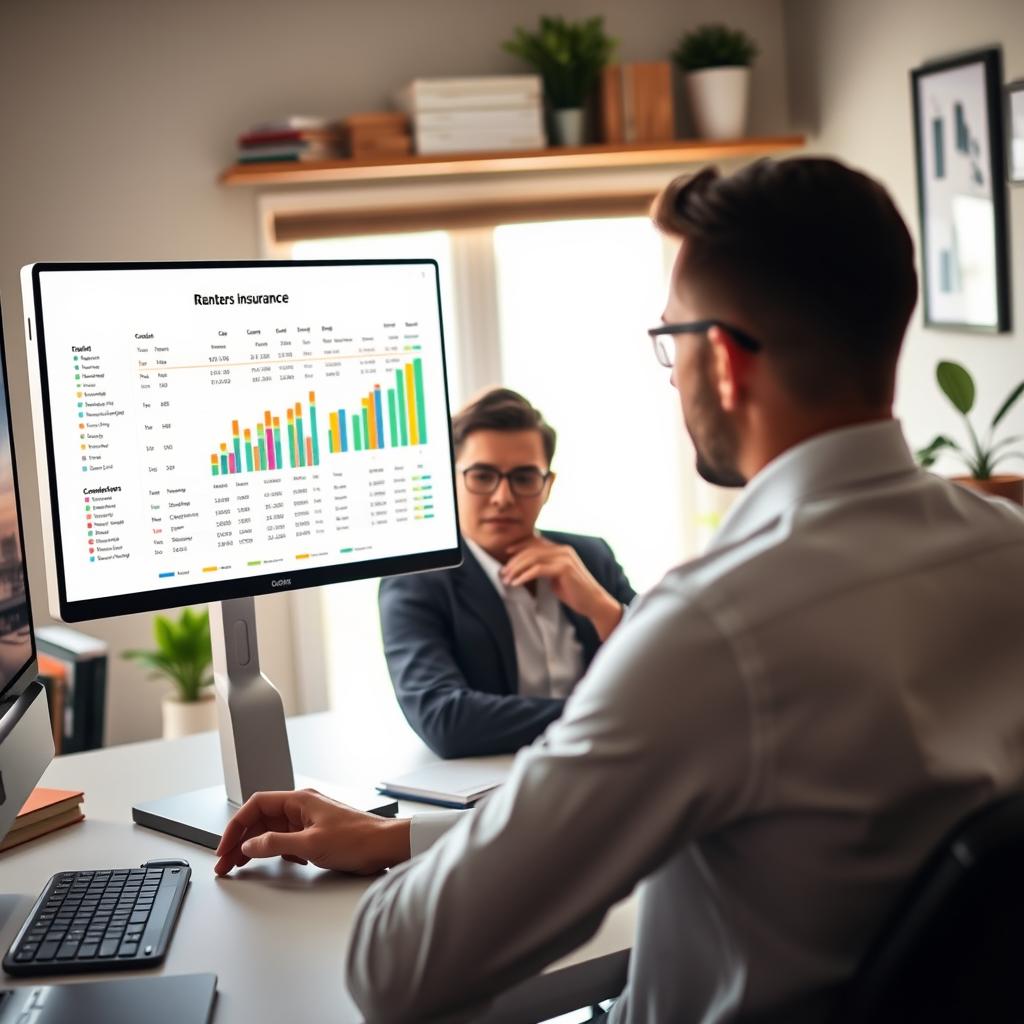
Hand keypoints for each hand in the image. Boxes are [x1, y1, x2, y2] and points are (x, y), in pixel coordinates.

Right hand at [214, 788, 410, 876]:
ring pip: (272, 832)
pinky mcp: (316, 835)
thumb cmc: (358, 839)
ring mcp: (309, 821)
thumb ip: (276, 844)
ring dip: (255, 848)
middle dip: (241, 840)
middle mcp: (302, 807)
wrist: (386, 846)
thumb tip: (250, 845)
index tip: (225, 847)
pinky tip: (277, 863)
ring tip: (240, 866)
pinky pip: (287, 841)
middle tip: (226, 863)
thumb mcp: (310, 844)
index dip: (236, 826)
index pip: (256, 805)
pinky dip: (276, 852)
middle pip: (261, 820)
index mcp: (300, 801)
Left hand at [501, 537, 623, 640]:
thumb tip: (525, 567)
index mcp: (561, 549)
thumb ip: (545, 567)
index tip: (506, 553)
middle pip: (532, 549)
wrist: (593, 602)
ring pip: (533, 558)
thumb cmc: (574, 592)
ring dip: (516, 569)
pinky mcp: (564, 568)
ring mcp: (564, 557)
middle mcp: (563, 549)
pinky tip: (516, 583)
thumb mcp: (556, 576)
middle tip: (503, 572)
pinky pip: (538, 569)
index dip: (520, 545)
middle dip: (514, 561)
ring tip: (507, 579)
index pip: (536, 541)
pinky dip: (524, 576)